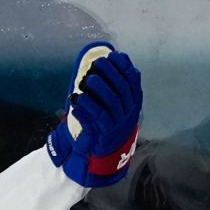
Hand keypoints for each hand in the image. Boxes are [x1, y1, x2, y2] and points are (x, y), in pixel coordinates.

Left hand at [46, 42, 142, 186]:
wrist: (107, 153)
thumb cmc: (108, 122)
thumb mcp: (116, 103)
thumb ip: (117, 83)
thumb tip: (116, 57)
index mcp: (133, 102)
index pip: (132, 81)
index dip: (123, 67)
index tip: (112, 55)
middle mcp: (128, 112)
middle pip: (121, 90)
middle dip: (109, 75)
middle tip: (97, 64)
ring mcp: (117, 124)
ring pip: (110, 104)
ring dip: (98, 90)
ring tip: (87, 80)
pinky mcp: (104, 135)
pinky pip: (96, 119)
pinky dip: (86, 108)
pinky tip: (77, 98)